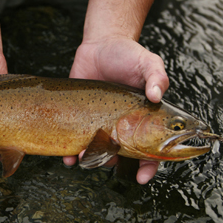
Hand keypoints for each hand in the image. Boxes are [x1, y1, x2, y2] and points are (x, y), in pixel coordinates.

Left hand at [65, 36, 168, 183]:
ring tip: (82, 157)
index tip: (142, 177)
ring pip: (97, 153)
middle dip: (112, 163)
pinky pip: (75, 141)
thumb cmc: (129, 55)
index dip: (148, 166)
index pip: (151, 151)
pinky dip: (69, 153)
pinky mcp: (80, 118)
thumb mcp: (148, 62)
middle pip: (120, 156)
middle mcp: (122, 127)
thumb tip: (157, 95)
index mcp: (143, 120)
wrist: (100, 45)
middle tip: (105, 160)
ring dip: (89, 160)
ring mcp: (100, 125)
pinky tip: (66, 156)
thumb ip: (156, 77)